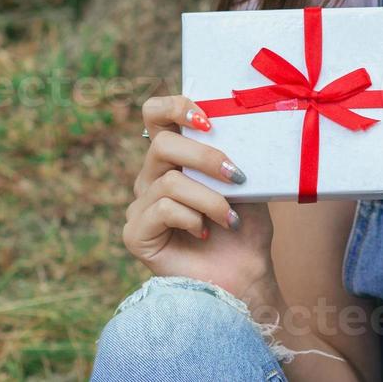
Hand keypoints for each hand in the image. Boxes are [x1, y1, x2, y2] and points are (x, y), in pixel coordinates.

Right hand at [122, 95, 275, 302]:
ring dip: (209, 199)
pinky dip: (193, 219)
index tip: (208, 119)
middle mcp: (152, 177)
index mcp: (175, 158)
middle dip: (204, 157)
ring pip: (168, 182)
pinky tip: (205, 233)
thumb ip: (233, 151)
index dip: (175, 107)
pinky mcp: (136, 234)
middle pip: (161, 144)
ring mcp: (141, 206)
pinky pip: (162, 210)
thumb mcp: (245, 180)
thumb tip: (239, 122)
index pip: (155, 115)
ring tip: (230, 218)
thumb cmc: (245, 227)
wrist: (246, 274)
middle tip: (236, 176)